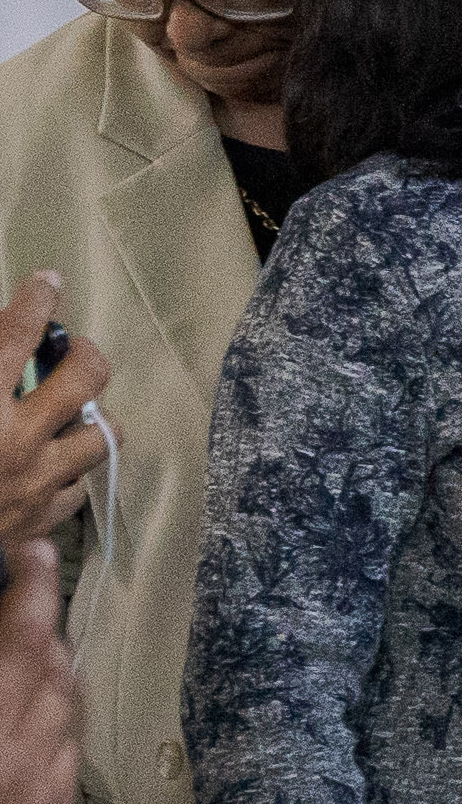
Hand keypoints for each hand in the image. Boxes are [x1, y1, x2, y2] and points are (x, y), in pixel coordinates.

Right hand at [0, 273, 113, 545]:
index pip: (16, 335)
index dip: (35, 301)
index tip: (47, 282)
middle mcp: (15, 439)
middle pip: (87, 377)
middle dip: (83, 354)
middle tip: (69, 350)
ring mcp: (34, 483)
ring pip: (103, 435)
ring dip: (92, 416)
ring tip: (74, 409)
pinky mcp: (36, 522)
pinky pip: (78, 491)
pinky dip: (69, 475)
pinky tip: (52, 466)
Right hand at [0, 541, 73, 803]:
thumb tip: (5, 651)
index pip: (15, 642)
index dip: (28, 589)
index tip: (35, 550)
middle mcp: (15, 751)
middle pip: (46, 664)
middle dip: (38, 620)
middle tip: (27, 587)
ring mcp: (37, 787)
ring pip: (67, 702)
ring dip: (52, 662)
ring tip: (32, 639)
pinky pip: (69, 744)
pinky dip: (61, 710)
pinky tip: (45, 703)